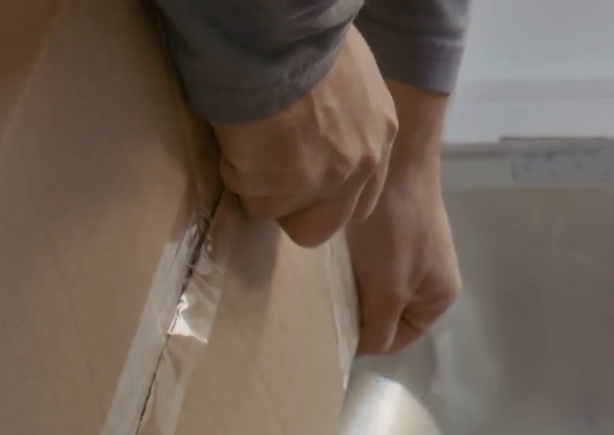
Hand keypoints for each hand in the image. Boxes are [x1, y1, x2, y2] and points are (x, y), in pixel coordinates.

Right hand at [213, 26, 397, 247]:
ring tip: (247, 139)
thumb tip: (320, 124)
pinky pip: (246, 193)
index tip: (299, 173)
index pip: (361, 197)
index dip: (325, 194)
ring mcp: (322, 180)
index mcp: (380, 135)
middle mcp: (360, 165)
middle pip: (323, 225)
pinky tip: (235, 133)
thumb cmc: (305, 37)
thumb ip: (346, 112)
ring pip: (277, 211)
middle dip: (290, 210)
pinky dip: (232, 168)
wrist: (277, 30)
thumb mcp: (351, 74)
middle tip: (265, 173)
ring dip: (256, 184)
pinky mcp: (280, 186)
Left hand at [346, 81, 461, 354]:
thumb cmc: (396, 228)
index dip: (364, 337)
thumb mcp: (388, 288)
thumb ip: (379, 326)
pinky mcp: (392, 227)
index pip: (395, 338)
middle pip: (382, 312)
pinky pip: (366, 258)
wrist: (395, 156)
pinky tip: (334, 247)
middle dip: (355, 306)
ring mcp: (411, 251)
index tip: (331, 322)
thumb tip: (364, 349)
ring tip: (328, 269)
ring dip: (349, 280)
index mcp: (439, 298)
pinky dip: (348, 258)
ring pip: (370, 284)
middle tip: (325, 295)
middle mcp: (430, 278)